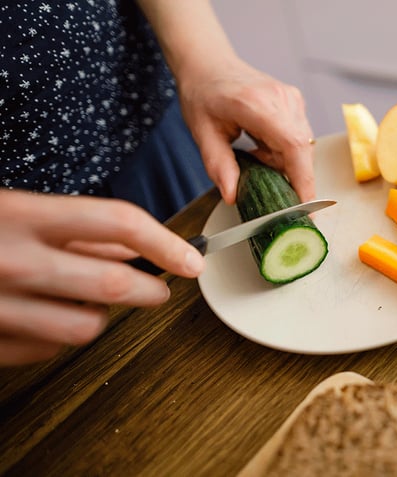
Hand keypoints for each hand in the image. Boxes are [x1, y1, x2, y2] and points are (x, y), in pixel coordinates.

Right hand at [0, 190, 204, 365]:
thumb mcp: (12, 210)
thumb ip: (69, 225)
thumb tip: (131, 247)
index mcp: (21, 215)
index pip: (118, 223)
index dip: (166, 244)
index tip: (191, 260)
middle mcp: (12, 261)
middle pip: (113, 282)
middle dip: (151, 289)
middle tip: (159, 290)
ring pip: (86, 326)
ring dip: (97, 315)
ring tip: (84, 300)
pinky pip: (46, 349)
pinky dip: (54, 335)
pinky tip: (45, 316)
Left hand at [177, 57, 315, 204]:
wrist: (209, 65)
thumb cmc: (203, 94)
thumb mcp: (203, 133)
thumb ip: (219, 166)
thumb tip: (232, 195)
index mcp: (256, 104)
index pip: (293, 145)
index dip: (304, 179)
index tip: (306, 207)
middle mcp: (281, 99)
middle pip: (301, 150)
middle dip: (287, 173)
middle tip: (258, 173)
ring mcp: (292, 98)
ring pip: (302, 147)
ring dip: (281, 160)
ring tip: (252, 149)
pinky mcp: (295, 102)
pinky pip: (299, 138)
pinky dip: (282, 149)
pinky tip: (260, 142)